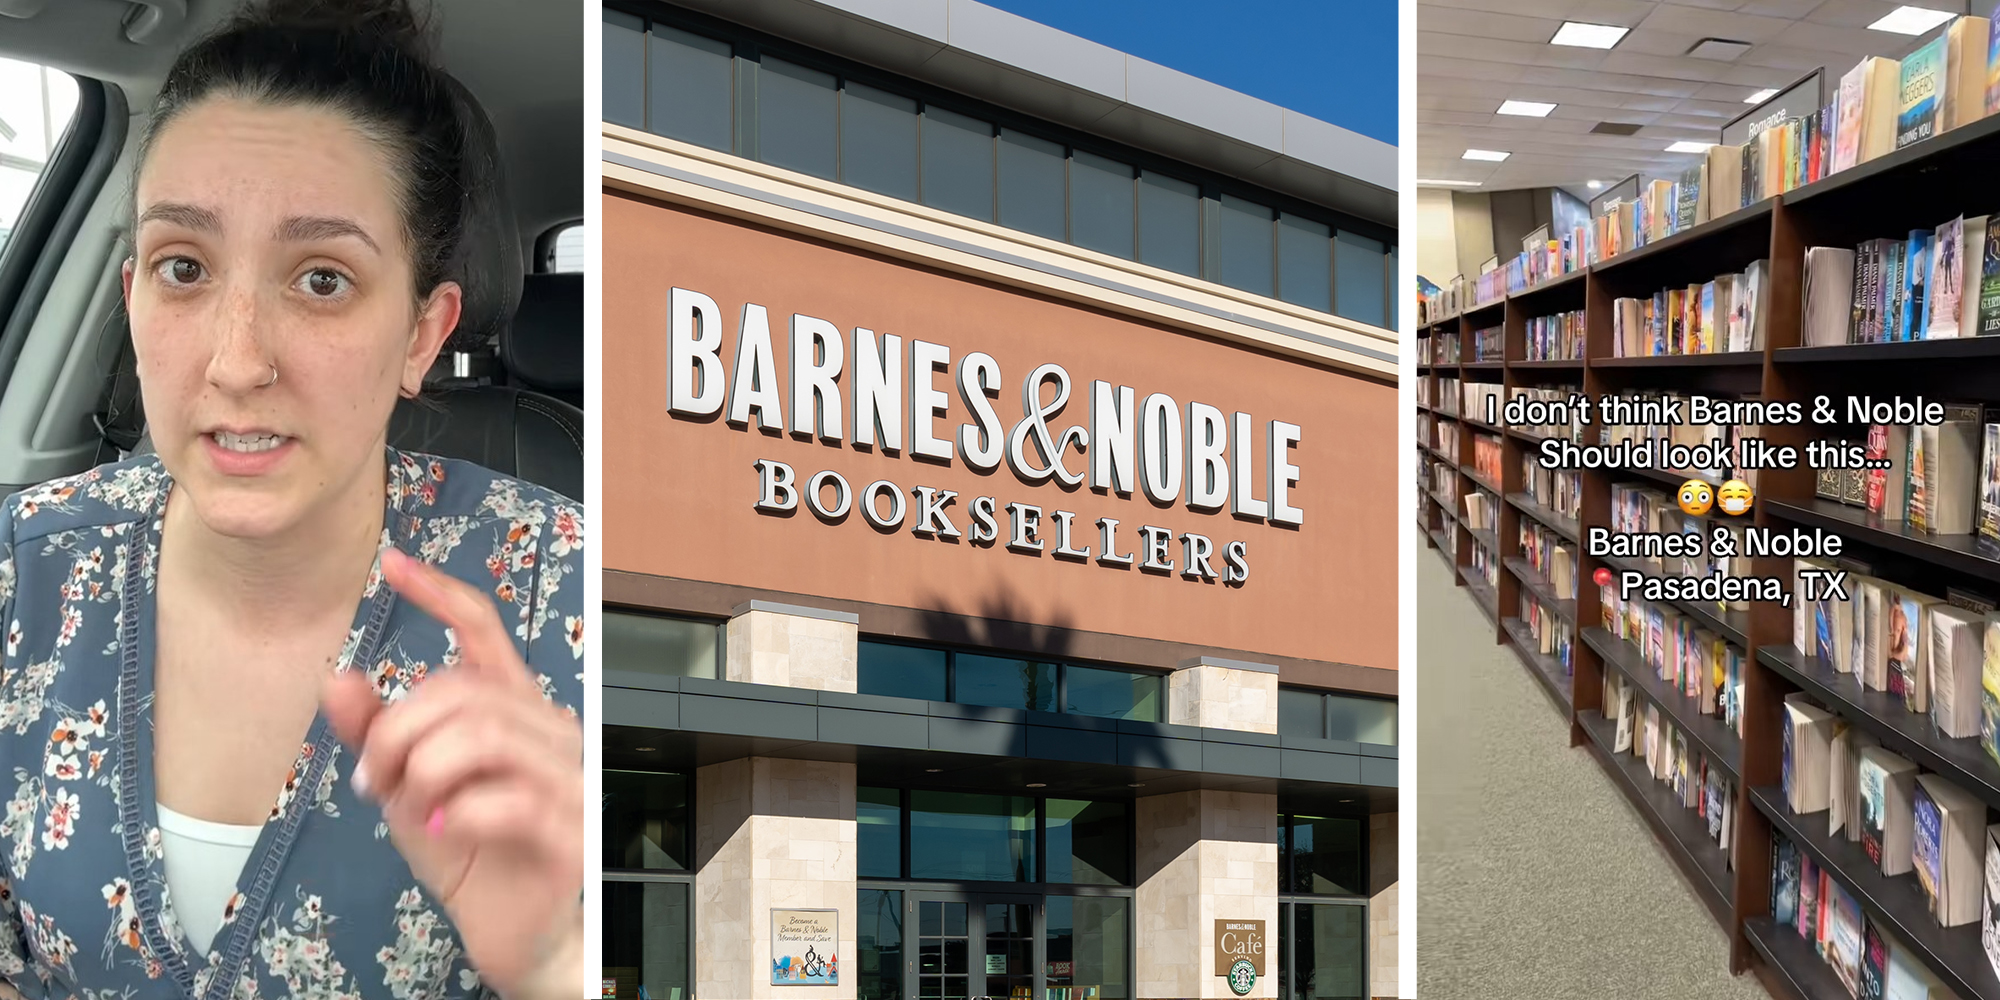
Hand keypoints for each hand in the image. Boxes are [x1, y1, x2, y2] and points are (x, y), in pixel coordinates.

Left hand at [323, 547, 582, 999]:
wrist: (516, 932)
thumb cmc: (474, 854)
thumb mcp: (408, 789)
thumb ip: (377, 734)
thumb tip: (337, 677)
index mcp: (516, 711)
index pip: (484, 631)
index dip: (440, 593)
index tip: (394, 564)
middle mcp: (550, 733)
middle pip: (464, 690)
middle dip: (398, 730)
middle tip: (374, 779)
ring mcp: (568, 780)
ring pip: (482, 736)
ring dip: (423, 772)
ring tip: (408, 807)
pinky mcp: (570, 832)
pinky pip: (507, 800)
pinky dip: (459, 815)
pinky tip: (445, 831)